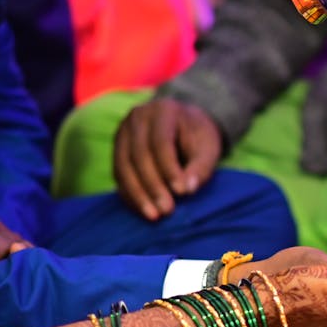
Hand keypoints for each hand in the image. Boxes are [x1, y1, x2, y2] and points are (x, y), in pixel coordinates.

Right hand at [113, 96, 222, 220]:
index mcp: (163, 110)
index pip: (161, 142)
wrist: (183, 124)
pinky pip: (118, 174)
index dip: (169, 169)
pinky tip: (143, 210)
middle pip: (139, 155)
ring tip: (154, 216)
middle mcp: (137, 117)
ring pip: (123, 166)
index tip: (181, 192)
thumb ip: (202, 167)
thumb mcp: (208, 148)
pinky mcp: (117, 149)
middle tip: (167, 210)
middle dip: (153, 186)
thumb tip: (188, 189)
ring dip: (137, 194)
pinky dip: (129, 194)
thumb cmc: (198, 136)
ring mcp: (123, 132)